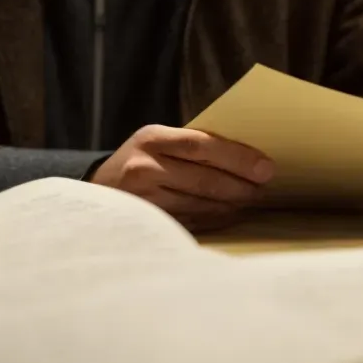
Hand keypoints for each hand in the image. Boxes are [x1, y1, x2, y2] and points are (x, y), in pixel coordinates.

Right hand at [90, 125, 274, 231]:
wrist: (97, 190)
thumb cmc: (139, 162)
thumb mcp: (156, 143)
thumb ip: (191, 146)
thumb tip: (247, 159)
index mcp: (151, 139)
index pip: (201, 145)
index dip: (237, 157)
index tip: (265, 168)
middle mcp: (144, 168)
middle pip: (204, 179)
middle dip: (241, 187)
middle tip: (264, 189)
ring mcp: (144, 200)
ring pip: (201, 205)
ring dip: (231, 206)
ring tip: (250, 201)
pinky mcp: (148, 224)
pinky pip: (192, 223)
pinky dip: (216, 220)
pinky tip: (229, 215)